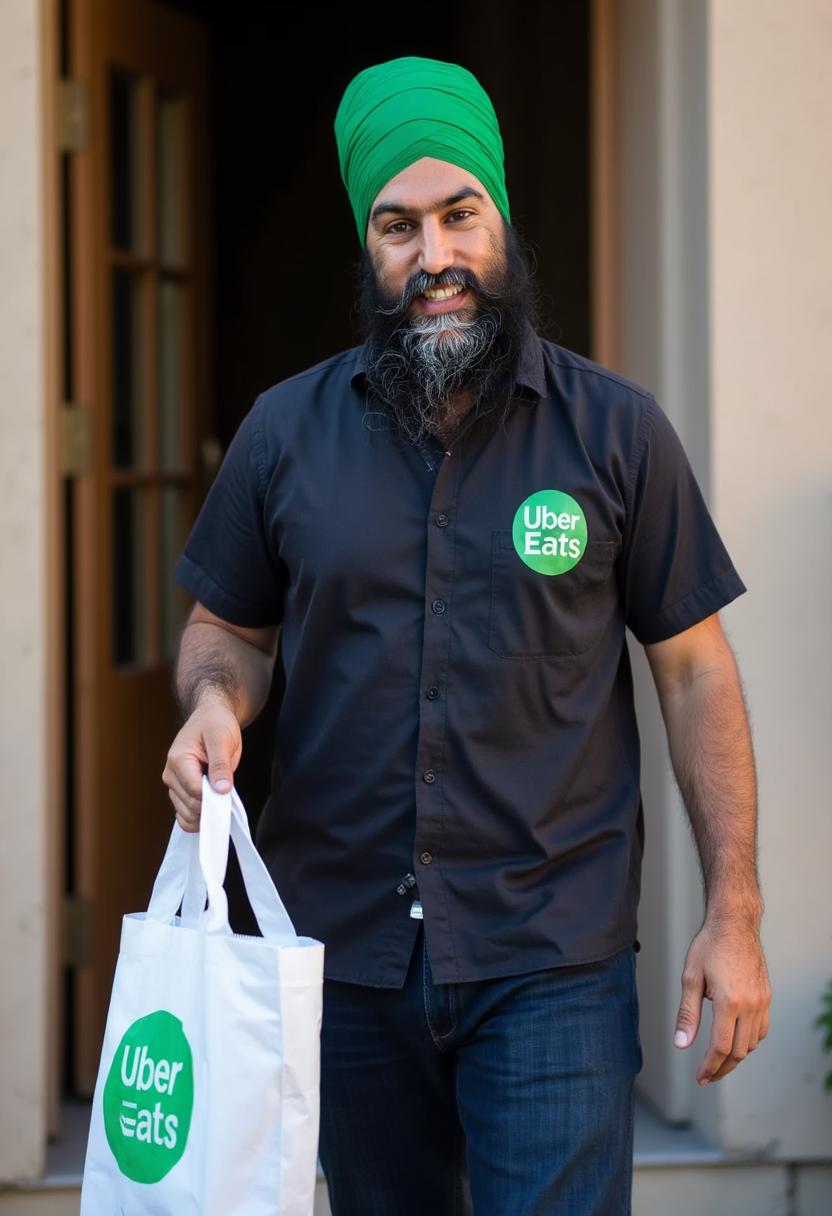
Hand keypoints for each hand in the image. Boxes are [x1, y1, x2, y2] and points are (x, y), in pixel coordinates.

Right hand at [162, 695, 241, 832]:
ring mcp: (173, 784)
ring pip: (186, 815)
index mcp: (179, 760)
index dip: (213, 797)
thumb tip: (221, 790)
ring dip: (205, 812)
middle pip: (190, 806)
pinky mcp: (179, 791)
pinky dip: (198, 817)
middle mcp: (171, 774)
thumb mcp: (222, 739)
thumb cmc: (215, 724)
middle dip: (211, 804)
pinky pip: (184, 815)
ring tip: (218, 793)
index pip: (194, 792)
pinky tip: (210, 807)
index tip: (227, 793)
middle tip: (225, 788)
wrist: (209, 716)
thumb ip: (220, 765)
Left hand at [673, 915, 771, 1083]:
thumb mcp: (690, 978)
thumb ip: (687, 1014)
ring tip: (718, 1061)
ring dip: (736, 1056)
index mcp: (729, 1002)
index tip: (700, 1077)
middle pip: (739, 1051)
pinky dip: (749, 1041)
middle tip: (706, 1076)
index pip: (721, 1047)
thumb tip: (681, 1045)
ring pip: (753, 1043)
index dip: (710, 1067)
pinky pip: (762, 1030)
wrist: (735, 923)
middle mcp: (751, 1005)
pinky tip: (735, 1040)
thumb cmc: (709, 946)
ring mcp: (762, 1001)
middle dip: (722, 1068)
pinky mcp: (767, 996)